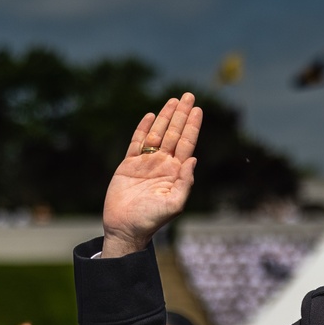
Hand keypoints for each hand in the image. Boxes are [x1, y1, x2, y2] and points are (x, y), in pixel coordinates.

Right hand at [101, 94, 202, 257]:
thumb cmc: (151, 220)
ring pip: (157, 134)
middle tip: (188, 95)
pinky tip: (150, 115)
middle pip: (174, 133)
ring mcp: (146, 163)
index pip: (186, 144)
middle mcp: (163, 164)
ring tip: (173, 100)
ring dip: (165, 117)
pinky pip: (137, 142)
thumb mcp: (174, 204)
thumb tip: (193, 159)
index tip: (197, 109)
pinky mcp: (128, 165)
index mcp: (175, 172)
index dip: (192, 126)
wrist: (125, 228)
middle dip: (181, 115)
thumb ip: (185, 183)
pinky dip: (143, 128)